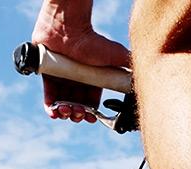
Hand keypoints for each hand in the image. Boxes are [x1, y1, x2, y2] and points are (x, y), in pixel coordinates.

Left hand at [31, 0, 130, 124]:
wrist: (70, 29)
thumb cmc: (94, 42)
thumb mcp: (118, 57)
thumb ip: (130, 69)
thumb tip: (142, 81)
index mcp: (93, 79)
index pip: (91, 102)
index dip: (91, 113)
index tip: (91, 118)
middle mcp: (78, 80)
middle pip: (77, 104)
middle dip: (78, 114)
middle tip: (78, 113)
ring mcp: (62, 78)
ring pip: (63, 103)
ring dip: (65, 113)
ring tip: (67, 111)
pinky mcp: (48, 75)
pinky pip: (48, 96)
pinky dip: (50, 108)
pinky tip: (55, 112)